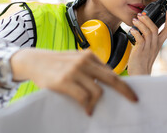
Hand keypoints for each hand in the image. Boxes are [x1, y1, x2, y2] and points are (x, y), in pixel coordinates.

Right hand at [11, 48, 137, 115]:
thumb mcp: (76, 59)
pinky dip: (87, 105)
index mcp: (89, 55)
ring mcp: (75, 71)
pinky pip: (83, 97)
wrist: (34, 60)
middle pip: (111, 78)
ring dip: (98, 103)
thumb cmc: (57, 63)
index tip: (131, 93)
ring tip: (93, 109)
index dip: (122, 84)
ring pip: (98, 91)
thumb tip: (106, 82)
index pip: (111, 72)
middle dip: (125, 90)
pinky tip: (87, 110)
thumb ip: (90, 67)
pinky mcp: (64, 81)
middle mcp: (85, 61)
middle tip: (133, 100)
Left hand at [127, 8, 166, 74]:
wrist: (140, 72)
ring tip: (134, 19)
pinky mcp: (141, 50)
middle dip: (148, 19)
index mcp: (159, 43)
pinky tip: (132, 29)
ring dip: (141, 23)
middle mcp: (155, 44)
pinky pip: (140, 38)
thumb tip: (142, 27)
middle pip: (155, 28)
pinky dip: (136, 32)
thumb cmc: (142, 60)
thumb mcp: (149, 48)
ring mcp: (148, 47)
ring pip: (148, 31)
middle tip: (141, 14)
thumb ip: (148, 38)